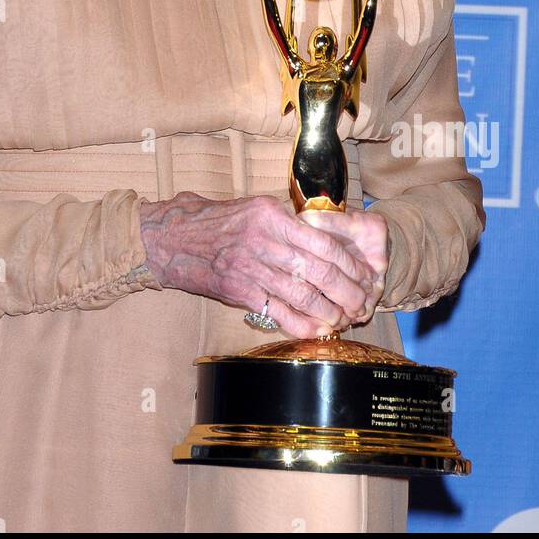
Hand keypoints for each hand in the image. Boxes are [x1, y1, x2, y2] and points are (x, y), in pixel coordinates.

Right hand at [138, 192, 381, 338]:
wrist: (175, 239)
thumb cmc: (219, 222)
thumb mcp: (255, 208)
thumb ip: (288, 224)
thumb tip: (325, 241)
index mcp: (271, 216)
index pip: (323, 242)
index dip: (349, 263)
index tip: (363, 274)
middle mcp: (264, 241)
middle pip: (319, 271)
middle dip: (347, 291)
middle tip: (362, 302)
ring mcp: (251, 268)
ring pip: (303, 295)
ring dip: (329, 311)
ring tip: (344, 319)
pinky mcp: (239, 291)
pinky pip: (278, 312)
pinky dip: (302, 324)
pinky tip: (317, 330)